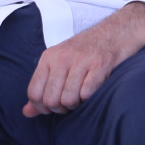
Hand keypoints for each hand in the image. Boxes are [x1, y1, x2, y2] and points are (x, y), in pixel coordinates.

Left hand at [23, 2, 144, 116]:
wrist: (117, 31)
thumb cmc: (87, 51)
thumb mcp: (59, 64)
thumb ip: (42, 87)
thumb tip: (26, 113)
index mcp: (49, 57)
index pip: (34, 93)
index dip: (42, 107)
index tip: (54, 106)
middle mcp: (62, 58)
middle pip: (51, 100)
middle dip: (61, 109)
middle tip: (71, 102)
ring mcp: (81, 61)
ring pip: (68, 100)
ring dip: (77, 105)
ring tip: (82, 96)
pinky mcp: (100, 65)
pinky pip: (87, 95)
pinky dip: (90, 99)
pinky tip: (94, 90)